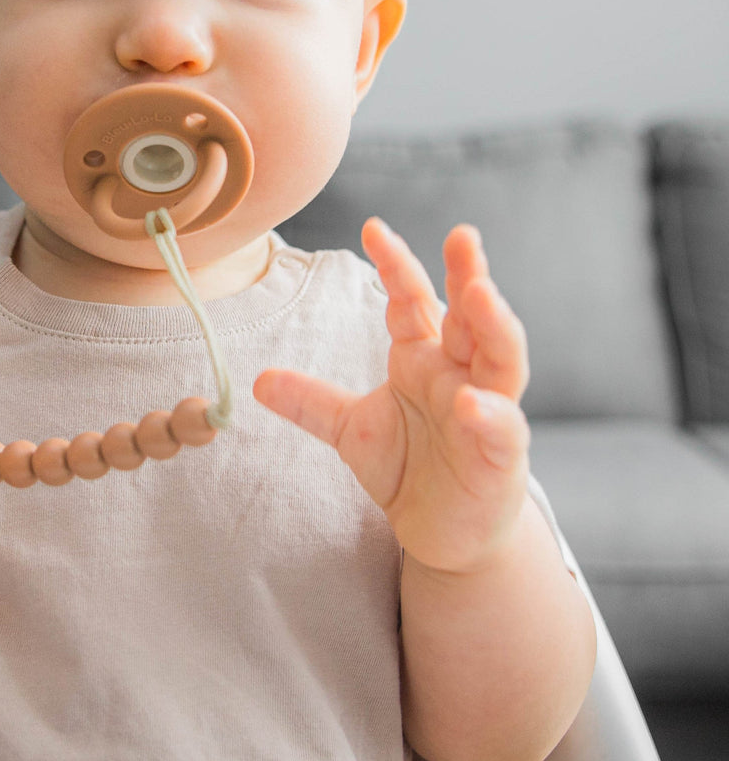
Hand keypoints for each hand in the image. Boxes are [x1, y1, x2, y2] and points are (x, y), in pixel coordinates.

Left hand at [254, 219, 529, 573]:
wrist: (445, 534)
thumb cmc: (411, 468)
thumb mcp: (350, 429)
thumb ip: (311, 401)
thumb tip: (258, 379)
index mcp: (423, 359)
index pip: (411, 300)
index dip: (395, 264)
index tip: (373, 227)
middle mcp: (460, 375)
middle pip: (470, 316)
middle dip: (468, 274)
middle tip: (462, 236)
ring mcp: (486, 412)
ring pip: (502, 360)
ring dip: (494, 326)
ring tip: (481, 294)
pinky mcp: (500, 458)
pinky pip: (502, 430)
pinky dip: (490, 415)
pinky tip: (472, 403)